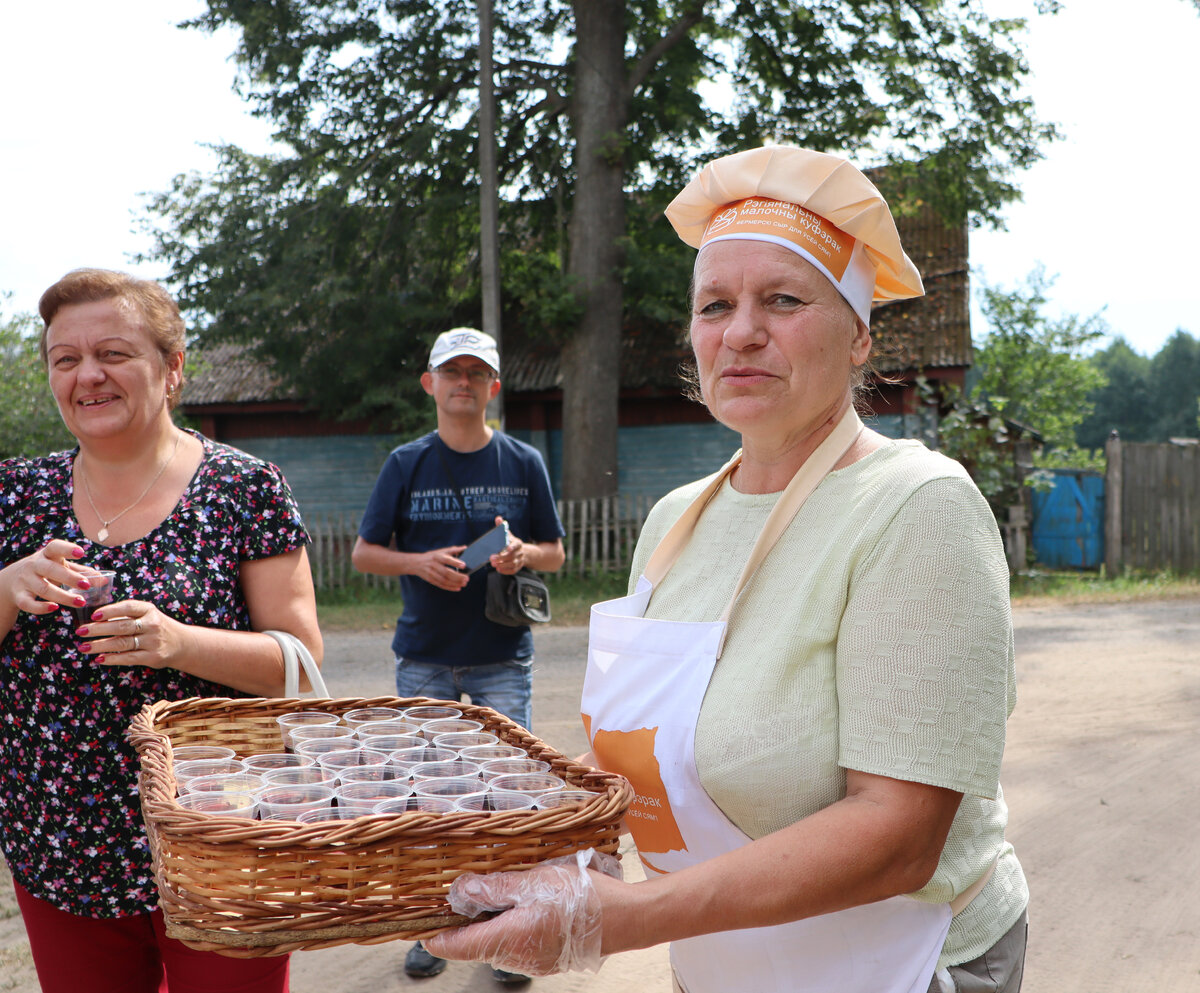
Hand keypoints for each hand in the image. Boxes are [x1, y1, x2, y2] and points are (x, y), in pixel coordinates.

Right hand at [0, 539, 90, 615]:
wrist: (12, 580)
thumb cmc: (46, 570)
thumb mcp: (61, 566)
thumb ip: (82, 572)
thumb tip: (106, 580)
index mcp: (47, 554)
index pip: (55, 547)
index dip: (67, 549)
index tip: (82, 553)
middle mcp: (34, 565)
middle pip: (50, 569)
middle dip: (69, 577)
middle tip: (86, 585)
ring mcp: (25, 580)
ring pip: (43, 588)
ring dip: (63, 596)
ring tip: (81, 601)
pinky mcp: (19, 596)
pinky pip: (28, 603)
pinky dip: (40, 607)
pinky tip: (54, 608)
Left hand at [76, 600, 181, 669]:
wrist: (181, 643)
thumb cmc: (155, 626)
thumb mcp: (147, 614)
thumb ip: (126, 615)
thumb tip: (94, 620)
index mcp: (148, 610)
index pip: (128, 607)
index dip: (110, 611)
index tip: (93, 615)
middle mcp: (152, 624)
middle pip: (121, 627)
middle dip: (98, 629)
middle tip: (81, 631)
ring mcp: (152, 641)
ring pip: (122, 643)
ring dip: (100, 645)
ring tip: (84, 647)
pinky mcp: (152, 656)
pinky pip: (129, 657)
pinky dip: (113, 659)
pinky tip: (99, 658)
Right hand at [412, 546, 470, 590]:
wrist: (416, 563)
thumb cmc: (432, 556)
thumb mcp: (440, 551)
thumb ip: (453, 550)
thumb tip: (465, 547)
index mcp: (437, 556)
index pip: (446, 559)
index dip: (455, 562)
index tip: (464, 565)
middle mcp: (433, 565)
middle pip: (446, 572)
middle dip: (457, 576)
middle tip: (467, 578)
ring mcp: (431, 573)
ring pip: (444, 580)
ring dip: (455, 583)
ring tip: (464, 583)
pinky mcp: (430, 580)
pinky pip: (441, 585)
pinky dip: (450, 587)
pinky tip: (458, 588)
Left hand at [425, 849, 622, 976]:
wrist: (627, 919)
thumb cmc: (583, 898)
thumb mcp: (534, 881)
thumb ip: (494, 888)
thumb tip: (459, 891)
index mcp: (506, 939)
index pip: (454, 946)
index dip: (433, 934)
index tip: (417, 922)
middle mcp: (515, 957)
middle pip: (474, 943)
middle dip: (464, 920)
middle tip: (459, 890)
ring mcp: (533, 961)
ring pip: (497, 941)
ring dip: (491, 919)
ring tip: (497, 889)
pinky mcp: (548, 957)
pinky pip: (518, 942)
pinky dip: (511, 924)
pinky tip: (525, 901)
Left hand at [489, 517, 526, 574]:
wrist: (523, 553)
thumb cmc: (511, 543)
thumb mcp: (508, 535)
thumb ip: (502, 527)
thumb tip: (498, 518)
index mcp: (518, 543)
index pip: (516, 545)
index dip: (512, 547)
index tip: (507, 548)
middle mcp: (520, 552)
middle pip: (512, 556)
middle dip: (502, 557)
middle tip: (492, 558)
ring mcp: (520, 560)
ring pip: (512, 564)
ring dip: (503, 565)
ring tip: (494, 564)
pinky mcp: (518, 567)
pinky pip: (513, 570)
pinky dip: (506, 571)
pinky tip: (499, 569)